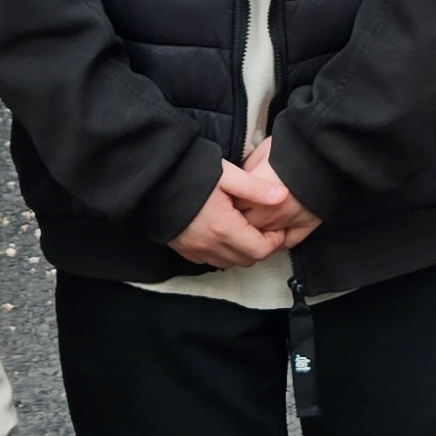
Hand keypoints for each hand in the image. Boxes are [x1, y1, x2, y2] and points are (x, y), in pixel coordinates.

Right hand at [168, 160, 287, 269]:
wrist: (153, 179)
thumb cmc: (190, 173)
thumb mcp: (226, 174)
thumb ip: (255, 188)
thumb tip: (282, 196)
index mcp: (224, 228)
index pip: (260, 250)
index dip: (274, 241)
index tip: (276, 227)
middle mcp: (210, 245)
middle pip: (247, 260)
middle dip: (260, 247)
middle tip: (263, 227)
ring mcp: (195, 250)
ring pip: (229, 263)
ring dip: (241, 252)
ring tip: (244, 230)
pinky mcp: (184, 250)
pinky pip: (211, 260)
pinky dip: (222, 253)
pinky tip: (222, 234)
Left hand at [235, 137, 321, 247]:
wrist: (325, 153)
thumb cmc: (292, 148)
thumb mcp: (262, 152)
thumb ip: (248, 172)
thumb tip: (241, 182)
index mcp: (252, 195)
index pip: (229, 210)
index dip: (224, 206)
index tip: (223, 203)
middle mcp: (267, 213)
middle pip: (244, 229)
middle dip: (238, 224)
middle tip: (236, 217)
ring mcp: (287, 222)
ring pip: (264, 240)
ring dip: (257, 235)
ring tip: (254, 227)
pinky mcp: (306, 226)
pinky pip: (288, 243)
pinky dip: (279, 243)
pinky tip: (274, 237)